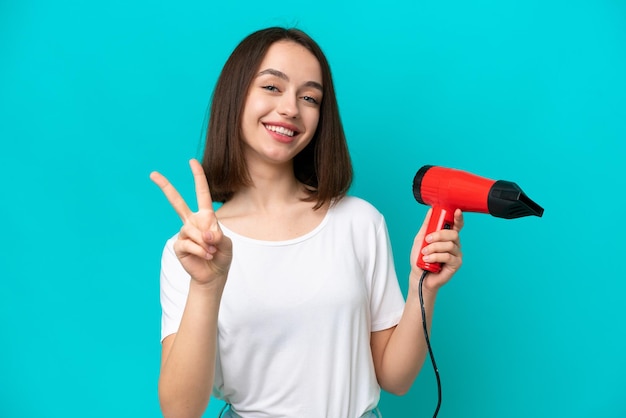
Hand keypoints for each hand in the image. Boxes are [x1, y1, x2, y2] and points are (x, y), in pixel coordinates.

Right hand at [150, 159, 231, 285]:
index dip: (198, 177)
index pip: (202, 193)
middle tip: (152, 173)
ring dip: (205, 242)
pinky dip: (200, 250)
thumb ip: (218, 235)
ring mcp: (184, 233)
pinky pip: (189, 243)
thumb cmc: (221, 256)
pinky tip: (205, 255)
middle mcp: (192, 221)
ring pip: (191, 230)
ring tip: (211, 251)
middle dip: (166, 187)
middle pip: (177, 202)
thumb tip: (204, 233)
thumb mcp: (226, 244)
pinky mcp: (179, 245)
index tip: (192, 161)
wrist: (213, 275)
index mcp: (206, 216)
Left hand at [410, 209, 463, 291]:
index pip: (457, 225)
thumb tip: (431, 211)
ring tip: (424, 253)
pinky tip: (428, 259)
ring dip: (434, 248)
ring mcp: (456, 254)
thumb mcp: (421, 238)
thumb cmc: (420, 258)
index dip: (458, 218)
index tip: (456, 211)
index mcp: (447, 237)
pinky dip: (435, 256)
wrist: (418, 275)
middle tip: (428, 239)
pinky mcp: (456, 264)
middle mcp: (454, 244)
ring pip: (449, 245)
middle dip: (439, 235)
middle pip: (453, 234)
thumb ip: (427, 225)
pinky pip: (448, 256)